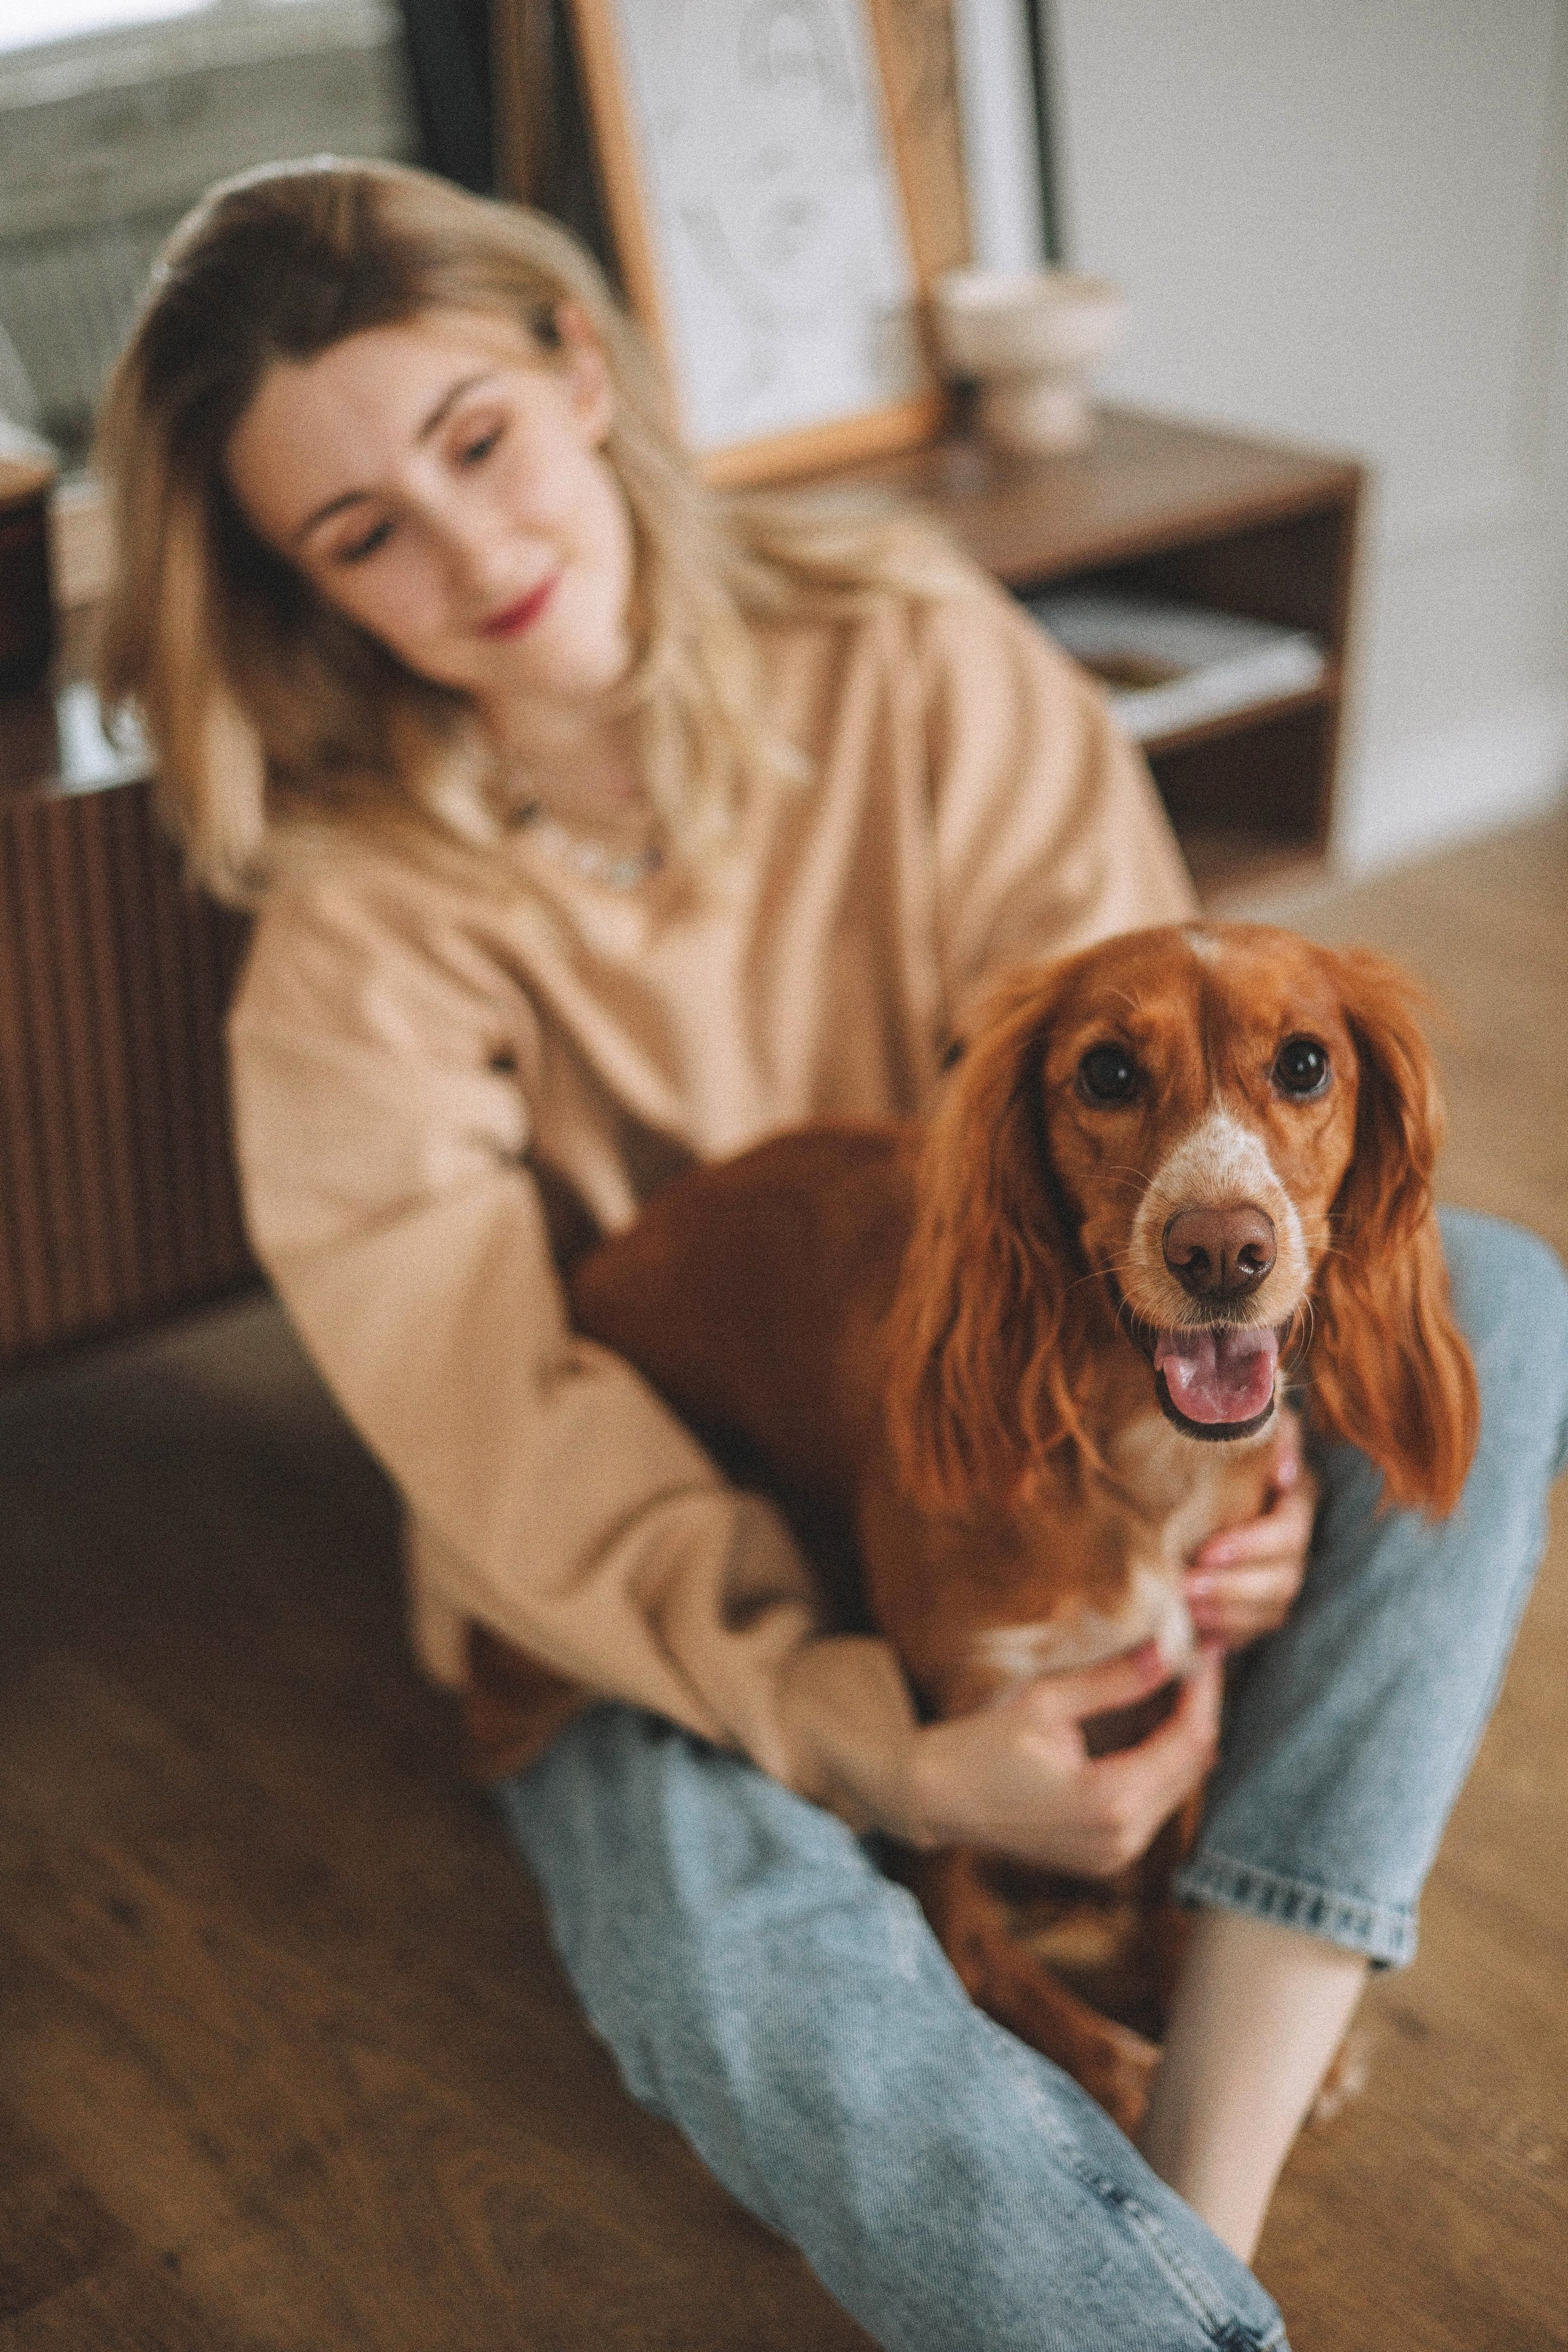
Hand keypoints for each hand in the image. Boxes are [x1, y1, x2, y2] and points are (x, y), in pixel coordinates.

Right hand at [907, 1640, 1222, 1876]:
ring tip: (1175, 1684)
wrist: (937, 1799)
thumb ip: (1114, 1680)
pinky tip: (1148, 1724)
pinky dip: (1160, 1763)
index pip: (1188, 1743)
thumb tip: (1168, 1650)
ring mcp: (1116, 1856)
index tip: (1209, 1649)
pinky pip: (1154, 1805)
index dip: (1205, 1691)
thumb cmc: (981, 1746)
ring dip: (1183, 1737)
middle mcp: (1123, 1839)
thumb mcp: (1047, 1702)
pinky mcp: (1107, 1857)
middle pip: (1194, 1768)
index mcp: (1110, 1802)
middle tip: (1196, 1660)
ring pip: (1178, 1788)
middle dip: (1200, 1711)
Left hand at [1185, 1410, 1316, 1651]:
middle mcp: (1294, 1541)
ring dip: (1227, 1615)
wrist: (1186, 1467)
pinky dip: (1224, 1636)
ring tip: (1184, 1606)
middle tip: (1185, 1584)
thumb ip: (1269, 1428)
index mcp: (1293, 1496)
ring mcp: (1279, 1576)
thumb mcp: (1234, 1420)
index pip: (1289, 1531)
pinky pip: (1251, 1635)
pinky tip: (1195, 1635)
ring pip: (1272, 1612)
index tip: (1208, 1550)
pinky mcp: (1259, 1607)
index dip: (1253, 1545)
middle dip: (1234, 1587)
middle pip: (1284, 1579)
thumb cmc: (1210, 1438)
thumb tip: (1283, 1470)